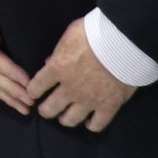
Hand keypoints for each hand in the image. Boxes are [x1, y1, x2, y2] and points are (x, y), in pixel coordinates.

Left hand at [29, 17, 136, 132]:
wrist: (124, 42)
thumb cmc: (95, 32)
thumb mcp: (70, 35)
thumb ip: (59, 51)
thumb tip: (50, 62)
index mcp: (57, 69)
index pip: (37, 86)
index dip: (34, 91)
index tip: (35, 93)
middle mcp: (70, 89)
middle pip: (50, 108)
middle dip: (46, 110)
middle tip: (47, 109)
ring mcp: (89, 100)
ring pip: (70, 120)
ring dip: (65, 119)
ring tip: (66, 117)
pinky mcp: (108, 107)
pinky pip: (97, 124)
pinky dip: (91, 125)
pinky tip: (90, 122)